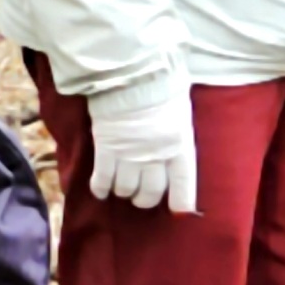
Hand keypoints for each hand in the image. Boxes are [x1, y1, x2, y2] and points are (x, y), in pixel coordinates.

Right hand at [84, 80, 195, 213]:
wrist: (130, 73)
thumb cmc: (161, 87)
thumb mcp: (179, 113)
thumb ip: (177, 137)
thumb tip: (174, 153)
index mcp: (179, 146)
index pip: (183, 185)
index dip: (182, 202)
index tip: (179, 211)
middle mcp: (155, 156)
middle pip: (150, 192)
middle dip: (145, 199)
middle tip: (141, 196)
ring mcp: (129, 155)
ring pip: (125, 189)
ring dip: (123, 191)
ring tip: (121, 187)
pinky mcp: (106, 150)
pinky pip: (102, 179)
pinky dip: (100, 188)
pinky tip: (100, 190)